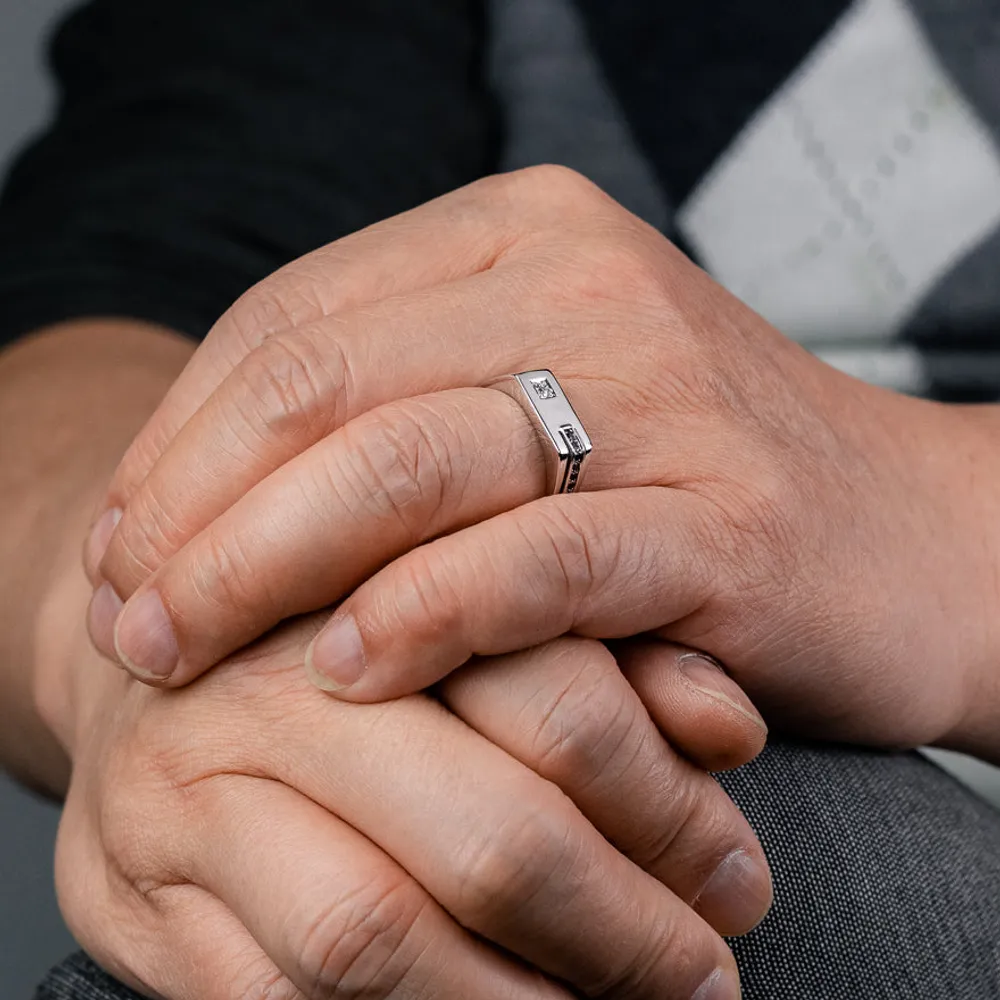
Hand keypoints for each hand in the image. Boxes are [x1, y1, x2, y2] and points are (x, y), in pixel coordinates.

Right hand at [40, 558, 769, 998]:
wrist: (152, 647)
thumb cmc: (354, 642)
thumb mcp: (485, 622)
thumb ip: (613, 662)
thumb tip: (732, 728)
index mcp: (376, 582)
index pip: (556, 703)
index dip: (667, 807)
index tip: (737, 877)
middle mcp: (272, 683)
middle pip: (486, 830)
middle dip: (619, 928)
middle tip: (703, 973)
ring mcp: (188, 795)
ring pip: (378, 934)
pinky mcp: (132, 900)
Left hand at [87, 165, 994, 750]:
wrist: (921, 539)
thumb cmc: (707, 487)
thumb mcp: (546, 407)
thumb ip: (407, 412)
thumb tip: (214, 496)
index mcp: (525, 238)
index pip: (295, 320)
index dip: (182, 438)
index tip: (121, 543)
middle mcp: (587, 285)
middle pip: (324, 384)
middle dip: (193, 510)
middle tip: (126, 617)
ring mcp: (662, 394)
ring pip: (405, 462)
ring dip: (264, 566)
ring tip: (182, 652)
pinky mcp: (724, 519)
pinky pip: (534, 560)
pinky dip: (421, 616)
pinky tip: (341, 674)